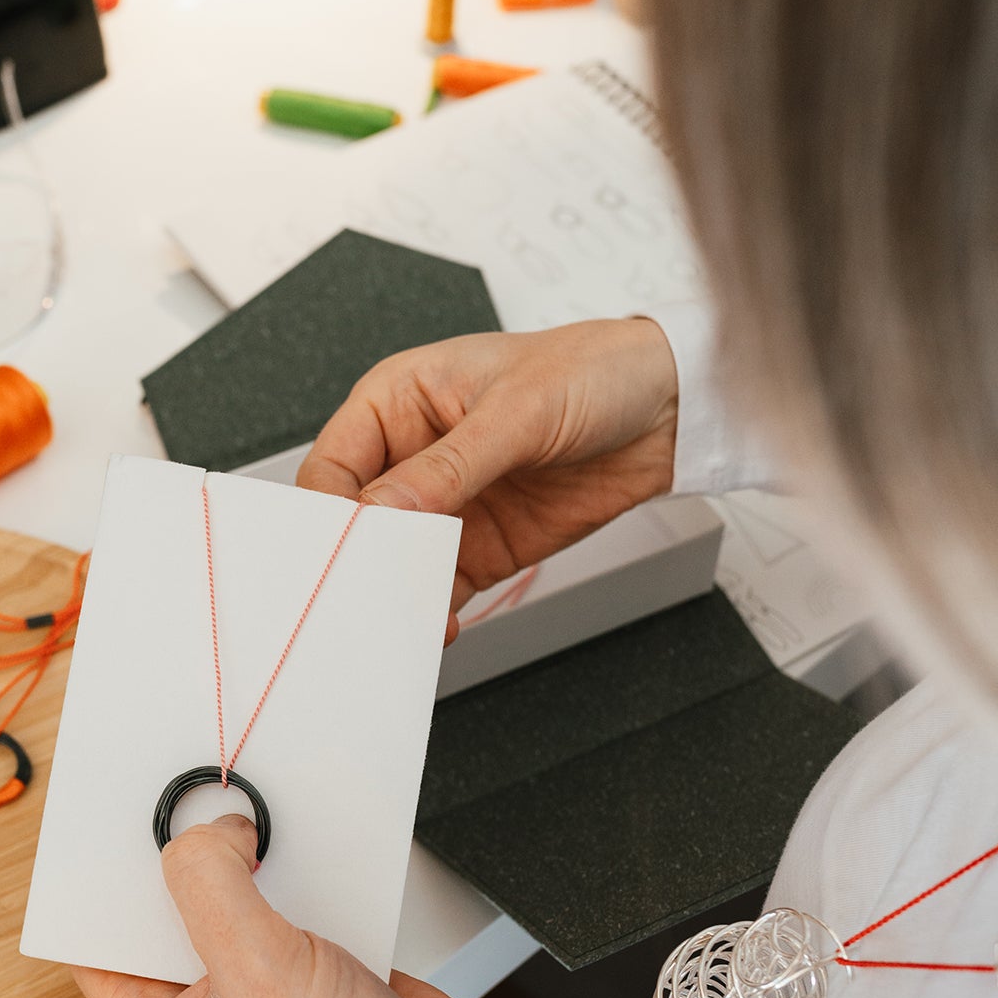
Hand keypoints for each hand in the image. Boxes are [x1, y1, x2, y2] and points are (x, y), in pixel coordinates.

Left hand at [73, 817, 548, 997]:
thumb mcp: (255, 968)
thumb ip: (211, 884)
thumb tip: (208, 831)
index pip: (96, 931)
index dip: (104, 873)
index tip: (121, 819)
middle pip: (166, 901)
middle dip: (188, 854)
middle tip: (205, 808)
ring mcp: (254, 983)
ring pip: (234, 891)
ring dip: (253, 857)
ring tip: (264, 826)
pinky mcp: (307, 964)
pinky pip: (289, 895)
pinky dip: (305, 871)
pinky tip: (318, 857)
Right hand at [298, 318, 678, 639]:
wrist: (668, 409)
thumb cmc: (590, 371)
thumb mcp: (518, 410)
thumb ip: (449, 465)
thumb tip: (384, 510)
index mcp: (397, 400)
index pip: (334, 465)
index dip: (329, 511)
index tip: (341, 550)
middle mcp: (410, 454)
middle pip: (355, 522)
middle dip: (356, 562)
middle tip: (363, 596)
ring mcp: (443, 505)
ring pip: (393, 562)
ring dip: (395, 594)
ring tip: (402, 619)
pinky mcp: (478, 546)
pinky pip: (439, 587)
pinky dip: (434, 612)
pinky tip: (439, 625)